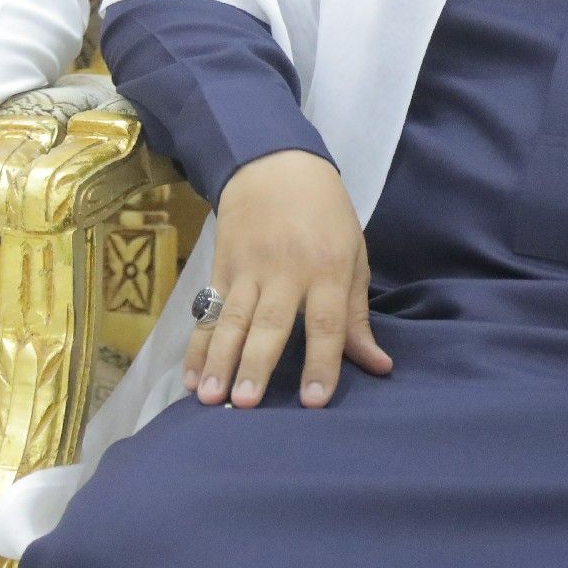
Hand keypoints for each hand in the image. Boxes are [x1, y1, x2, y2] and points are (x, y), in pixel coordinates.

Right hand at [186, 150, 391, 409]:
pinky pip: (207, 310)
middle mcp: (287, 271)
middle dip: (256, 365)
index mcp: (328, 269)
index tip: (314, 402)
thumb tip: (378, 367)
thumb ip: (358, 316)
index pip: (326, 323)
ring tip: (209, 397)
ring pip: (231, 320)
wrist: (274, 164)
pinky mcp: (221, 267)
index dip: (322, 363)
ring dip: (219, 360)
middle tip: (245, 404)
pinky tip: (190, 376)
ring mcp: (249, 269)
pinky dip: (198, 345)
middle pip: (270, 324)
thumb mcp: (354, 254)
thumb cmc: (326, 214)